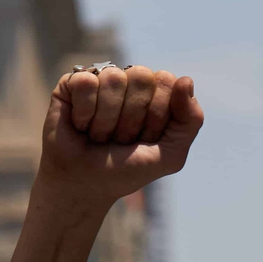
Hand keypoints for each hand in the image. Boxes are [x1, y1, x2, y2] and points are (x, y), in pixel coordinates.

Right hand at [37, 65, 203, 206]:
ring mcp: (101, 79)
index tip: (145, 139)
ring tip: (100, 136)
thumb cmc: (128, 169)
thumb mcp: (170, 155)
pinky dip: (86, 114)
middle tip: (121, 139)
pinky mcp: (72, 82)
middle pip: (142, 76)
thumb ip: (191, 121)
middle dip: (133, 118)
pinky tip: (82, 126)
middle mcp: (130, 81)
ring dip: (108, 121)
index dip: (157, 116)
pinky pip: (86, 83)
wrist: (86, 185)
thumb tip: (186, 79)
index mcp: (157, 93)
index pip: (166, 82)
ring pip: (114, 79)